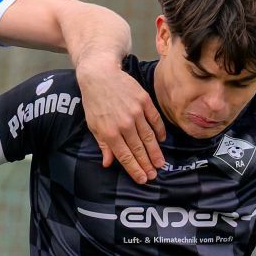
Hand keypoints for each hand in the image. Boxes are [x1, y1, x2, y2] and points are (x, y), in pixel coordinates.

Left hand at [75, 61, 166, 182]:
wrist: (100, 75)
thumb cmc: (94, 101)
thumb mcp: (93, 125)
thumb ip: (103, 144)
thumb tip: (108, 163)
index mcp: (110, 132)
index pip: (125, 156)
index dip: (135, 169)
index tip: (142, 179)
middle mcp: (124, 125)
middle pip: (139, 149)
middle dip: (147, 165)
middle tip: (154, 175)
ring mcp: (136, 112)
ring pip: (149, 137)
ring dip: (155, 152)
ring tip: (161, 163)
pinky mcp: (144, 101)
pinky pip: (155, 119)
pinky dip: (159, 131)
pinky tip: (161, 140)